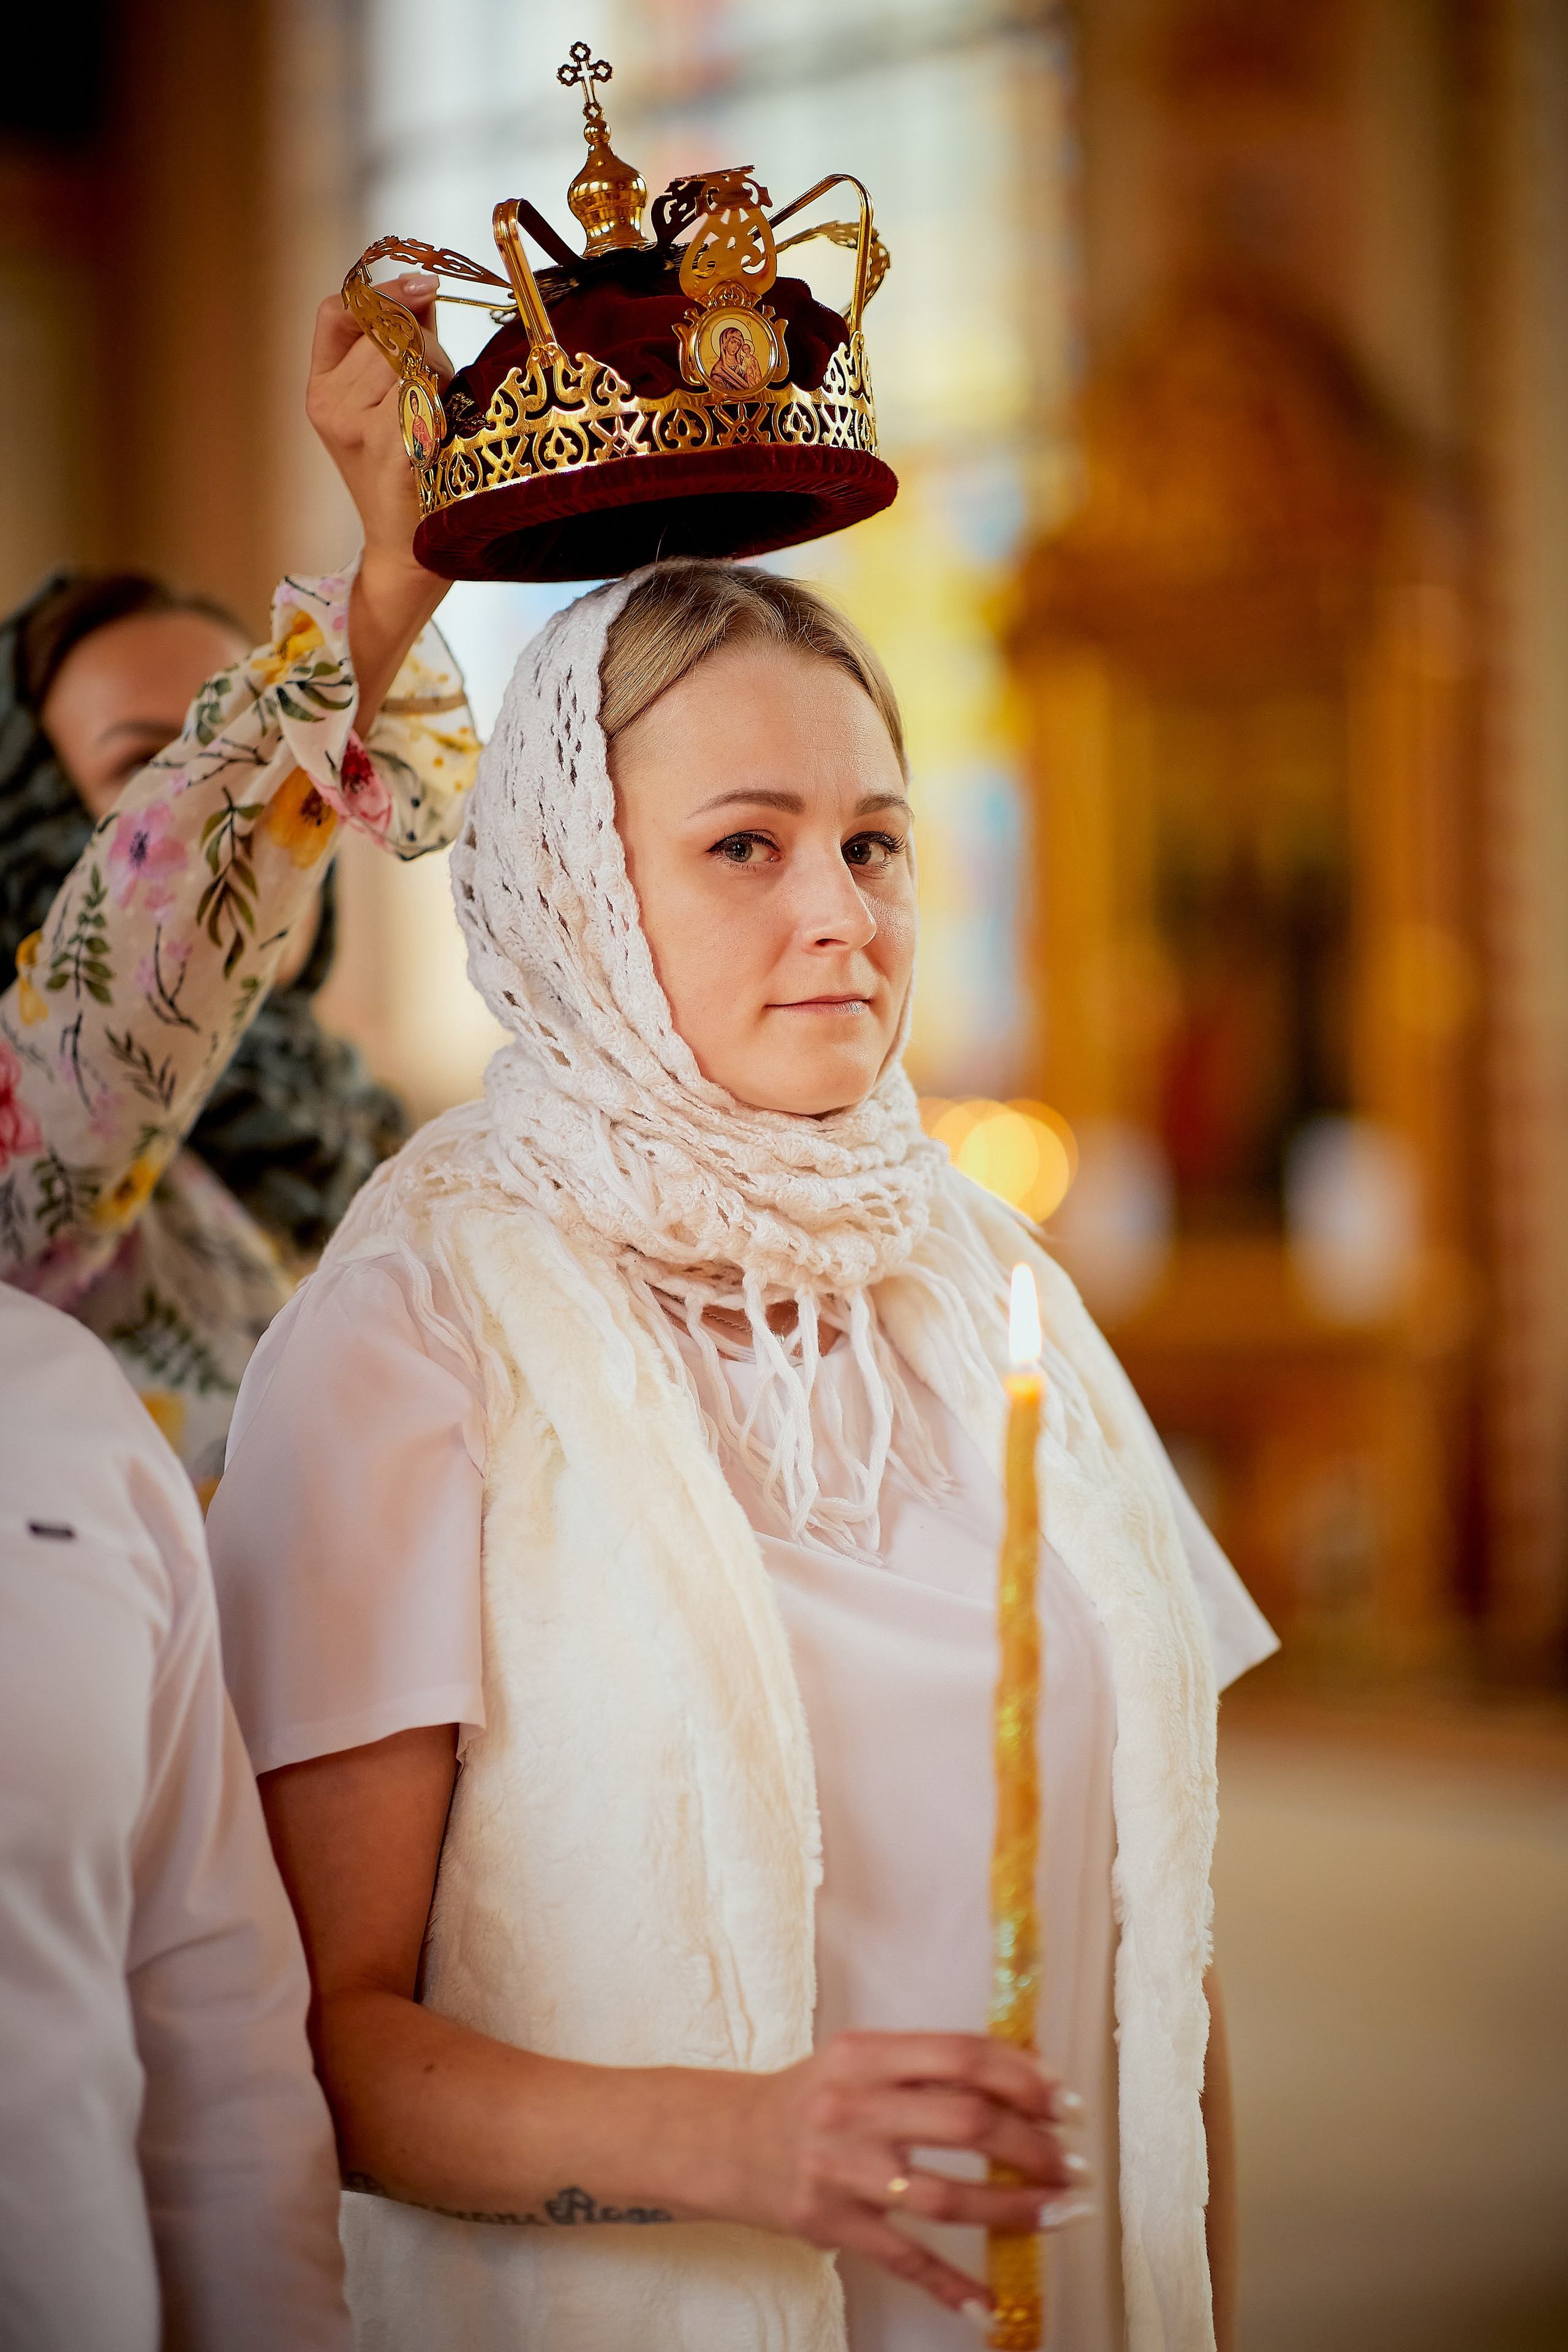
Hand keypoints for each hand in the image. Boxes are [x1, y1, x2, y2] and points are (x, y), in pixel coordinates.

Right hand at [304, 272, 454, 728]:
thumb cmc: (411, 471)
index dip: (380, 292)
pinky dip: (443, 400)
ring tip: (439, 409)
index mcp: (321, 391)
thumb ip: (403, 341)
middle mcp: (328, 405)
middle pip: (384, 328)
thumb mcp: (393, 399)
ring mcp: (356, 427)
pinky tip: (442, 429)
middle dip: (424, 339)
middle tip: (440, 376)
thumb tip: (422, 285)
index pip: (336, 311)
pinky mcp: (390, 448)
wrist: (409, 549)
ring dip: (439, 368)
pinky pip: (425, 391)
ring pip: (408, 356)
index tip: (423, 287)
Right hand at [696, 2032, 1092, 2319]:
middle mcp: (852, 2106)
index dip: (1023, 2077)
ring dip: (1013, 2208)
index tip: (1064, 2102)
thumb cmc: (810, 2097)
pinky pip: (902, 2258)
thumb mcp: (859, 2059)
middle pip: (965, 2122)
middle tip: (1071, 2164)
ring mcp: (840, 2169)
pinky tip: (987, 2303)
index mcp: (865, 2054)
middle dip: (1033, 2145)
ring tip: (1060, 2213)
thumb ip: (928, 2065)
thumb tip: (1024, 2079)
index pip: (961, 2055)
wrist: (726, 2141)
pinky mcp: (830, 2223)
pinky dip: (949, 2284)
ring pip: (944, 2194)